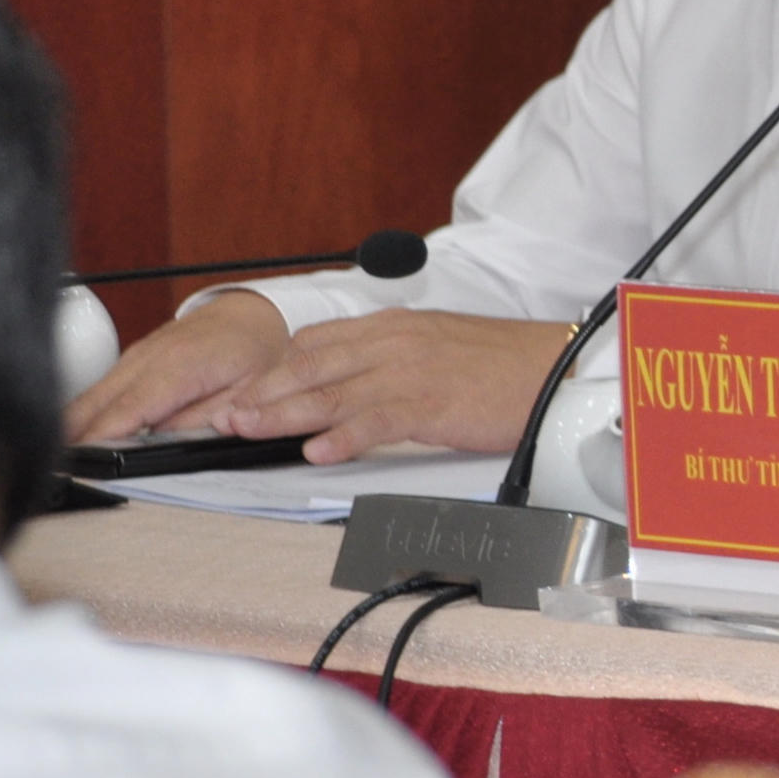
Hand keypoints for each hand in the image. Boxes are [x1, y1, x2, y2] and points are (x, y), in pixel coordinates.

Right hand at [66, 293, 289, 442]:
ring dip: (78, 428)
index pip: (128, 409)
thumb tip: (169, 442)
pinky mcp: (129, 363)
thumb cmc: (255, 350)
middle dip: (77, 438)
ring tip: (74, 461)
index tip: (85, 462)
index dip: (102, 438)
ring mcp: (134, 358)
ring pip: (89, 398)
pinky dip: (89, 416)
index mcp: (180, 365)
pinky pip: (99, 392)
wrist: (249, 315)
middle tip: (73, 470)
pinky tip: (88, 440)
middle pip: (95, 405)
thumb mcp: (251, 389)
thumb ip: (209, 420)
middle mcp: (148, 358)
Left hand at [214, 310, 574, 462]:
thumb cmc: (506, 364)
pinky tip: (318, 450)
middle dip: (262, 391)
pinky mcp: (434, 402)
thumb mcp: (439, 346)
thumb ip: (393, 358)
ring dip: (283, 413)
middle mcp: (397, 343)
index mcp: (397, 327)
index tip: (240, 391)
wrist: (556, 367)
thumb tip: (353, 383)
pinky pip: (378, 420)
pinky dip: (344, 436)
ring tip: (246, 430)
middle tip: (222, 415)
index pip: (317, 343)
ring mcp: (413, 371)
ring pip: (333, 393)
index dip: (272, 369)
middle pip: (313, 366)